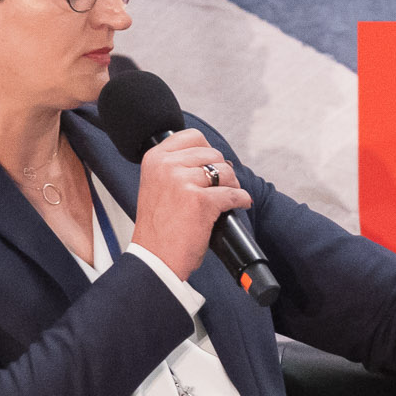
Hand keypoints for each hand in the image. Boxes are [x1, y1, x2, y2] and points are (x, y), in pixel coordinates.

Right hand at [128, 130, 250, 276]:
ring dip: (231, 185)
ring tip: (226, 198)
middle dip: (222, 171)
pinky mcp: (201, 200)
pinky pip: (234, 193)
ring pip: (225, 171)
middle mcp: (166, 166)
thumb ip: (175, 167)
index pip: (193, 136)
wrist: (155, 258)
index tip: (210, 166)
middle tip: (221, 187)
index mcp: (154, 159)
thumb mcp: (156, 186)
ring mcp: (183, 181)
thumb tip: (211, 158)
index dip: (208, 151)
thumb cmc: (158, 228)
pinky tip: (239, 205)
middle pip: (213, 153)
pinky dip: (241, 200)